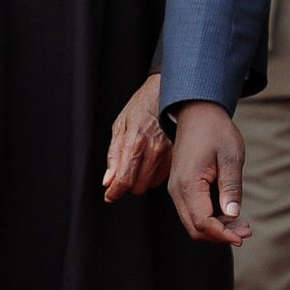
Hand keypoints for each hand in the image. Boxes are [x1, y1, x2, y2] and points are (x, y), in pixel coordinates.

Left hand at [102, 73, 171, 201]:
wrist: (169, 93)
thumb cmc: (142, 106)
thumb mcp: (120, 125)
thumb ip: (113, 155)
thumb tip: (109, 180)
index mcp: (136, 141)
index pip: (125, 179)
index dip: (115, 192)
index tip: (110, 196)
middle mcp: (155, 150)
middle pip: (139, 186)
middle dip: (129, 183)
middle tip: (126, 171)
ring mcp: (170, 154)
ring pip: (152, 184)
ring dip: (143, 178)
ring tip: (142, 160)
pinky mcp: (180, 156)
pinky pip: (165, 176)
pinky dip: (156, 173)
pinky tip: (154, 158)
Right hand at [164, 101, 250, 245]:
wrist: (196, 112)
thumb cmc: (215, 131)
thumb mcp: (231, 157)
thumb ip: (231, 187)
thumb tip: (232, 214)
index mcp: (188, 183)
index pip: (202, 222)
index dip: (223, 234)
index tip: (243, 236)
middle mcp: (177, 190)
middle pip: (194, 228)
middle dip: (220, 235)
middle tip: (246, 231)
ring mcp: (176, 189)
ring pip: (192, 223)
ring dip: (216, 229)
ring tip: (242, 225)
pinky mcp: (181, 187)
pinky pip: (192, 212)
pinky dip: (210, 220)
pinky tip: (229, 215)